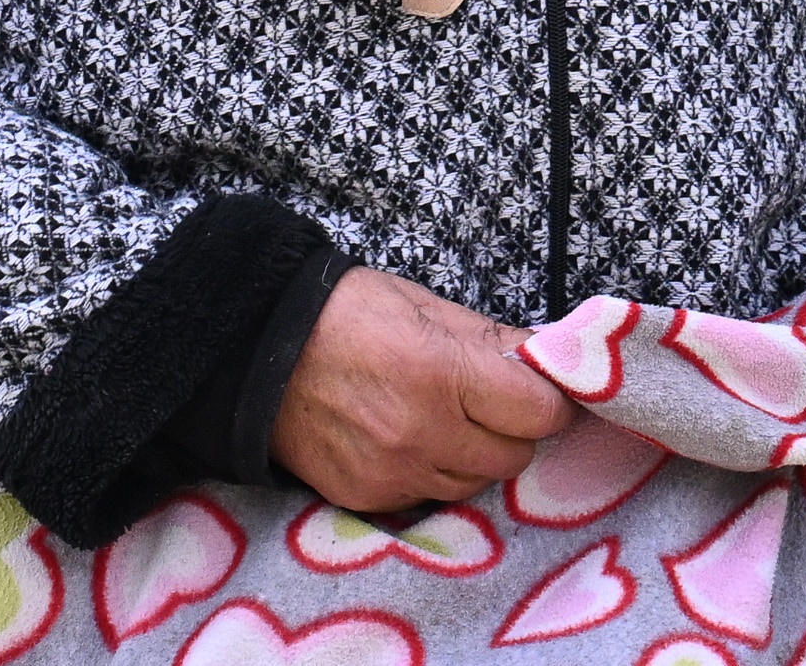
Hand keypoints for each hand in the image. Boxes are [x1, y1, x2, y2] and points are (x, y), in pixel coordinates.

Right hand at [272, 266, 577, 513]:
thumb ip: (490, 341)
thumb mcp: (424, 307)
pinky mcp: (366, 498)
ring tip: (445, 422)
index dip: (549, 401)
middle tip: (490, 405)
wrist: (256, 350)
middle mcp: (422, 433)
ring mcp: (393, 472)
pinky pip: (426, 498)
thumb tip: (546, 359)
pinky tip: (407, 441)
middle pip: (512, 457)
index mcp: (443, 374)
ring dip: (473, 458)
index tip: (542, 392)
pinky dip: (429, 474)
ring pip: (473, 484)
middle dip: (512, 430)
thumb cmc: (346, 314)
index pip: (539, 413)